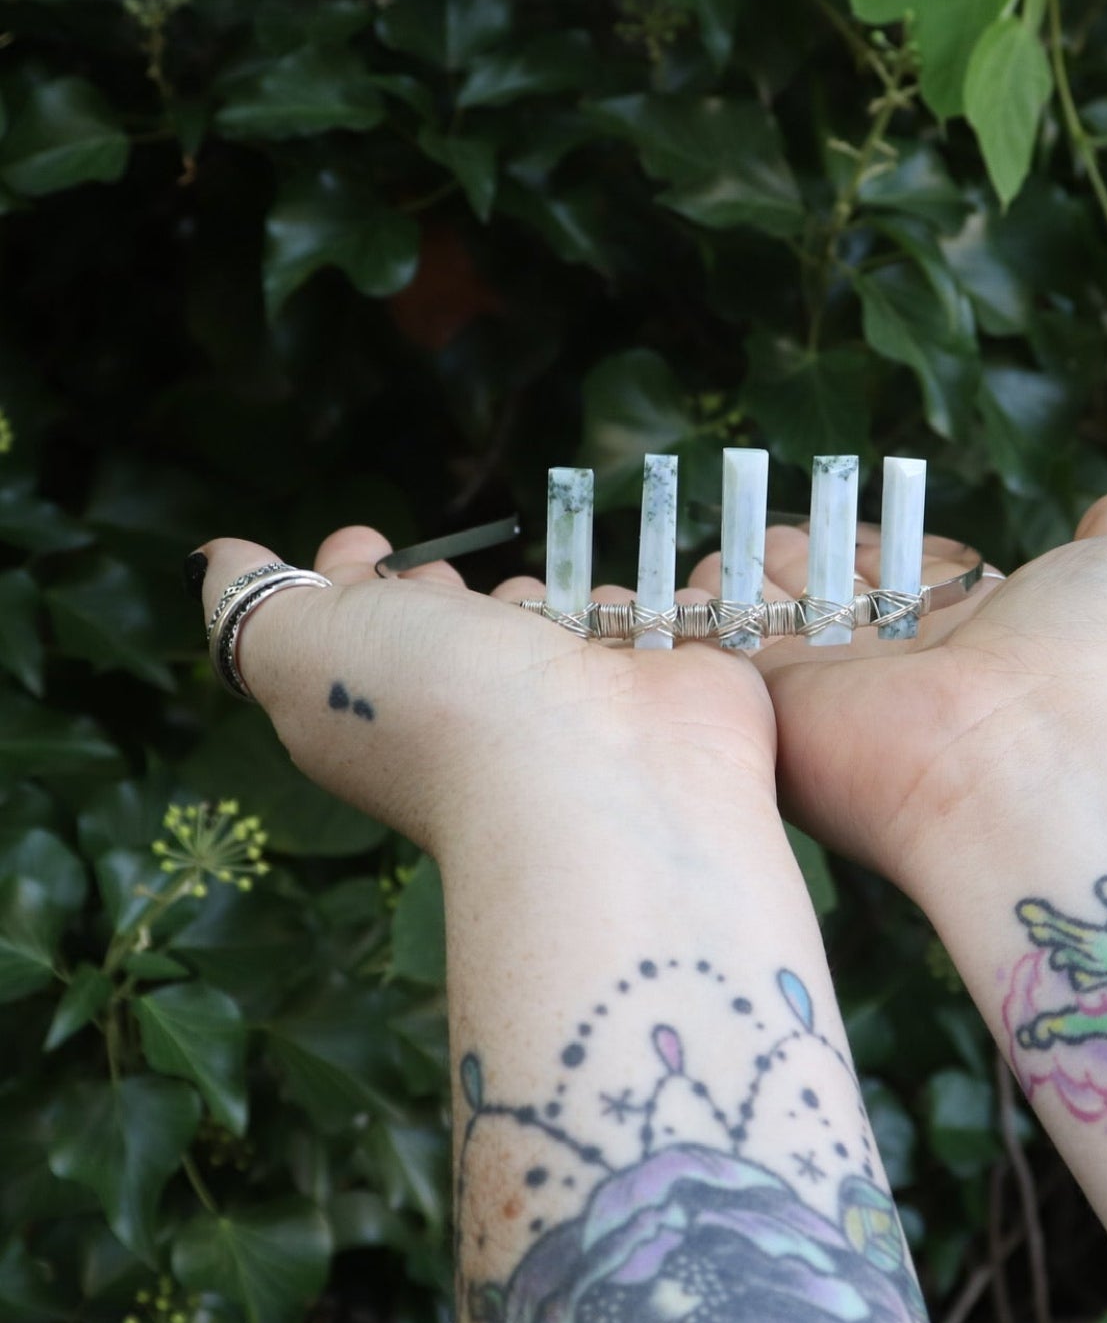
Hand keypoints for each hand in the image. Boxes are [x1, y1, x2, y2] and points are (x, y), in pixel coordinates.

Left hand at [190, 527, 775, 857]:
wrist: (600, 783)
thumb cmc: (443, 708)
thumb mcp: (306, 646)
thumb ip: (251, 603)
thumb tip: (213, 562)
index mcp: (386, 697)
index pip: (361, 627)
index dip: (349, 580)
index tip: (357, 540)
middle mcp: (483, 704)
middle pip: (464, 630)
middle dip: (463, 591)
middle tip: (454, 573)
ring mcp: (583, 702)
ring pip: (568, 625)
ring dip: (575, 595)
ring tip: (580, 596)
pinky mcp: (673, 687)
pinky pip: (669, 621)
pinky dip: (674, 603)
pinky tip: (677, 588)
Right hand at [688, 490, 1106, 886]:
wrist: (1046, 766)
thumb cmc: (1102, 667)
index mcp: (975, 631)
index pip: (905, 574)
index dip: (877, 540)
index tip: (849, 505)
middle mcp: (903, 667)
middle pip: (833, 597)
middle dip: (799, 556)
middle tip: (764, 519)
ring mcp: (840, 691)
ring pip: (775, 622)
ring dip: (744, 578)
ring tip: (713, 540)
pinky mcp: (782, 708)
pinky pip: (725, 649)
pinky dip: (698, 613)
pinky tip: (679, 581)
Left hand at [1018, 879, 1106, 992]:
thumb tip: (1101, 884)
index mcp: (1093, 940)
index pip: (1061, 928)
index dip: (1042, 919)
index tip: (1024, 910)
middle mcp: (1089, 957)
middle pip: (1060, 943)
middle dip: (1044, 931)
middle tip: (1028, 922)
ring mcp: (1096, 971)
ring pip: (1069, 963)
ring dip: (1059, 953)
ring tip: (1046, 944)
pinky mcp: (1106, 980)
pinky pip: (1084, 981)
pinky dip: (1077, 975)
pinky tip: (1072, 971)